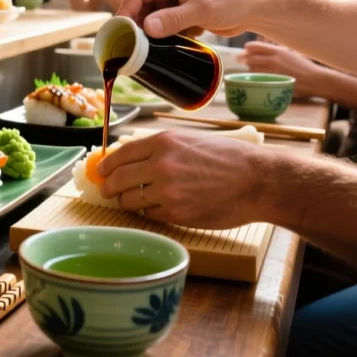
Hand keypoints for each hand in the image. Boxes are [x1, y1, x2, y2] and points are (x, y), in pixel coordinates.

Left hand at [99, 130, 272, 229]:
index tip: (101, 172)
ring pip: (130, 201)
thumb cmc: (227, 158)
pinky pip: (149, 216)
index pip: (120, 155)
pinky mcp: (177, 214)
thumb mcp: (188, 140)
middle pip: (117, 180)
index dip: (106, 166)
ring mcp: (167, 191)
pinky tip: (155, 209)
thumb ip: (160, 149)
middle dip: (109, 188)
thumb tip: (131, 159)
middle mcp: (160, 165)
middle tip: (108, 192)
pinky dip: (148, 214)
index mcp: (162, 142)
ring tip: (131, 202)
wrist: (256, 180)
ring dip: (126, 203)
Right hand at [117, 0, 260, 38]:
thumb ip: (174, 18)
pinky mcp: (179, 15)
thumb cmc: (231, 1)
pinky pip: (162, 27)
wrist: (253, 10)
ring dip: (148, 34)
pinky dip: (160, 38)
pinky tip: (160, 51)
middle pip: (140, 6)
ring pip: (150, 19)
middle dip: (136, 26)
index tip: (120, 32)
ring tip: (143, 52)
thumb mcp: (202, 10)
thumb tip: (147, 28)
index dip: (126, 11)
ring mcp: (172, 1)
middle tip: (130, 48)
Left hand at [242, 41, 327, 96]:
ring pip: (253, 68)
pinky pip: (259, 78)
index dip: (248, 48)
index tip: (246, 49)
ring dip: (250, 67)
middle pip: (250, 57)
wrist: (315, 80)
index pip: (255, 46)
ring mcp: (274, 72)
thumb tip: (261, 50)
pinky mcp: (275, 82)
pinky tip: (258, 76)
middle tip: (240, 59)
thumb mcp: (290, 53)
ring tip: (251, 67)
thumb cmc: (304, 66)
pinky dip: (256, 76)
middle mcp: (274, 60)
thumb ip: (276, 51)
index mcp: (278, 50)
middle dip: (244, 58)